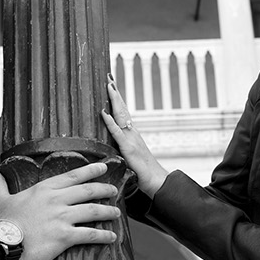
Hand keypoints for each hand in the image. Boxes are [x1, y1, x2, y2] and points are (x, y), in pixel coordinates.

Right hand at [0, 161, 121, 259]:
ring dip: (108, 211)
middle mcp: (56, 200)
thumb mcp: (0, 199)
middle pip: (88, 190)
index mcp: (44, 189)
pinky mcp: (64, 236)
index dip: (90, 171)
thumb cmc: (1, 223)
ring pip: (93, 210)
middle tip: (114, 190)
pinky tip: (112, 237)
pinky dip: (104, 236)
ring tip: (117, 213)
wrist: (0, 244)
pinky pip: (90, 235)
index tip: (103, 167)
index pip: (73, 176)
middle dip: (104, 189)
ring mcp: (61, 218)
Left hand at [101, 79, 168, 195]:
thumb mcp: (130, 155)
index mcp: (132, 134)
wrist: (156, 181)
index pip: (123, 112)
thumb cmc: (142, 171)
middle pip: (123, 109)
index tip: (111, 84)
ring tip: (108, 86)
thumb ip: (122, 147)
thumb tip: (111, 143)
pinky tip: (103, 113)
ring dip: (114, 101)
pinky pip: (117, 133)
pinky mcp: (128, 148)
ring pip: (121, 116)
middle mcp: (132, 133)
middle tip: (109, 78)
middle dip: (115, 93)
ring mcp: (131, 139)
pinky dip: (110, 122)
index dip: (117, 99)